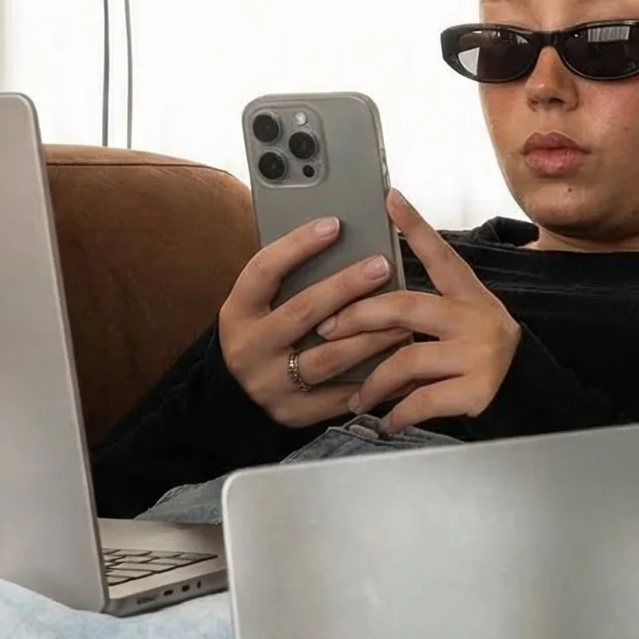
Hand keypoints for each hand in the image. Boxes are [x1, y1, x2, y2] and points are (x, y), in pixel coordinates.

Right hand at [217, 216, 414, 428]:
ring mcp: (272, 384)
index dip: (297, 245)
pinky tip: (398, 361)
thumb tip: (337, 239)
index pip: (264, 270)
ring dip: (371, 336)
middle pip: (304, 311)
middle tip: (382, 265)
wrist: (234, 398)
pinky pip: (340, 396)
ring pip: (329, 357)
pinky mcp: (294, 413)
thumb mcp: (257, 307)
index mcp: (238, 313)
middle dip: (347, 286)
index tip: (333, 225)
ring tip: (403, 317)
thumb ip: (287, 281)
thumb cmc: (260, 336)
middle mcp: (250, 348)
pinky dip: (372, 378)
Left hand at [312, 191, 522, 432]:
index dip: (415, 225)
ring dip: (372, 381)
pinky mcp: (477, 390)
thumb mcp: (461, 316)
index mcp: (467, 293)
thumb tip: (364, 291)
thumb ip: (424, 306)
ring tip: (356, 395)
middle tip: (327, 329)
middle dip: (357, 317)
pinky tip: (385, 419)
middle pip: (404, 306)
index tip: (390, 198)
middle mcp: (474, 316)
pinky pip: (422, 399)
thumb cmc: (477, 349)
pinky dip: (397, 412)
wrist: (527, 389)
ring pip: (406, 358)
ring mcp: (478, 353)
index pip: (439, 253)